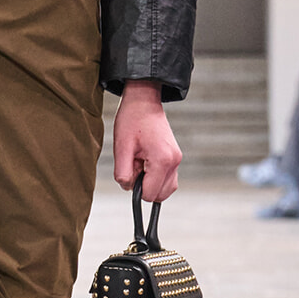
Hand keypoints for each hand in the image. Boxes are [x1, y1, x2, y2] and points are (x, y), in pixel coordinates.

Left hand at [113, 79, 181, 201]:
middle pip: (159, 195)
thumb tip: (128, 188)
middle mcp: (174, 162)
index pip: (150, 194)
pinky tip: (145, 161)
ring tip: (139, 162)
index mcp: (162, 160)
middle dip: (144, 186)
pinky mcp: (175, 157)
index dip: (136, 188)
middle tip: (134, 165)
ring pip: (165, 189)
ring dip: (150, 182)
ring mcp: (177, 160)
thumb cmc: (132, 120)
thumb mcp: (121, 148)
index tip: (130, 171)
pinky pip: (167, 178)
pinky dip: (155, 176)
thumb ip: (123, 174)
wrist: (143, 102)